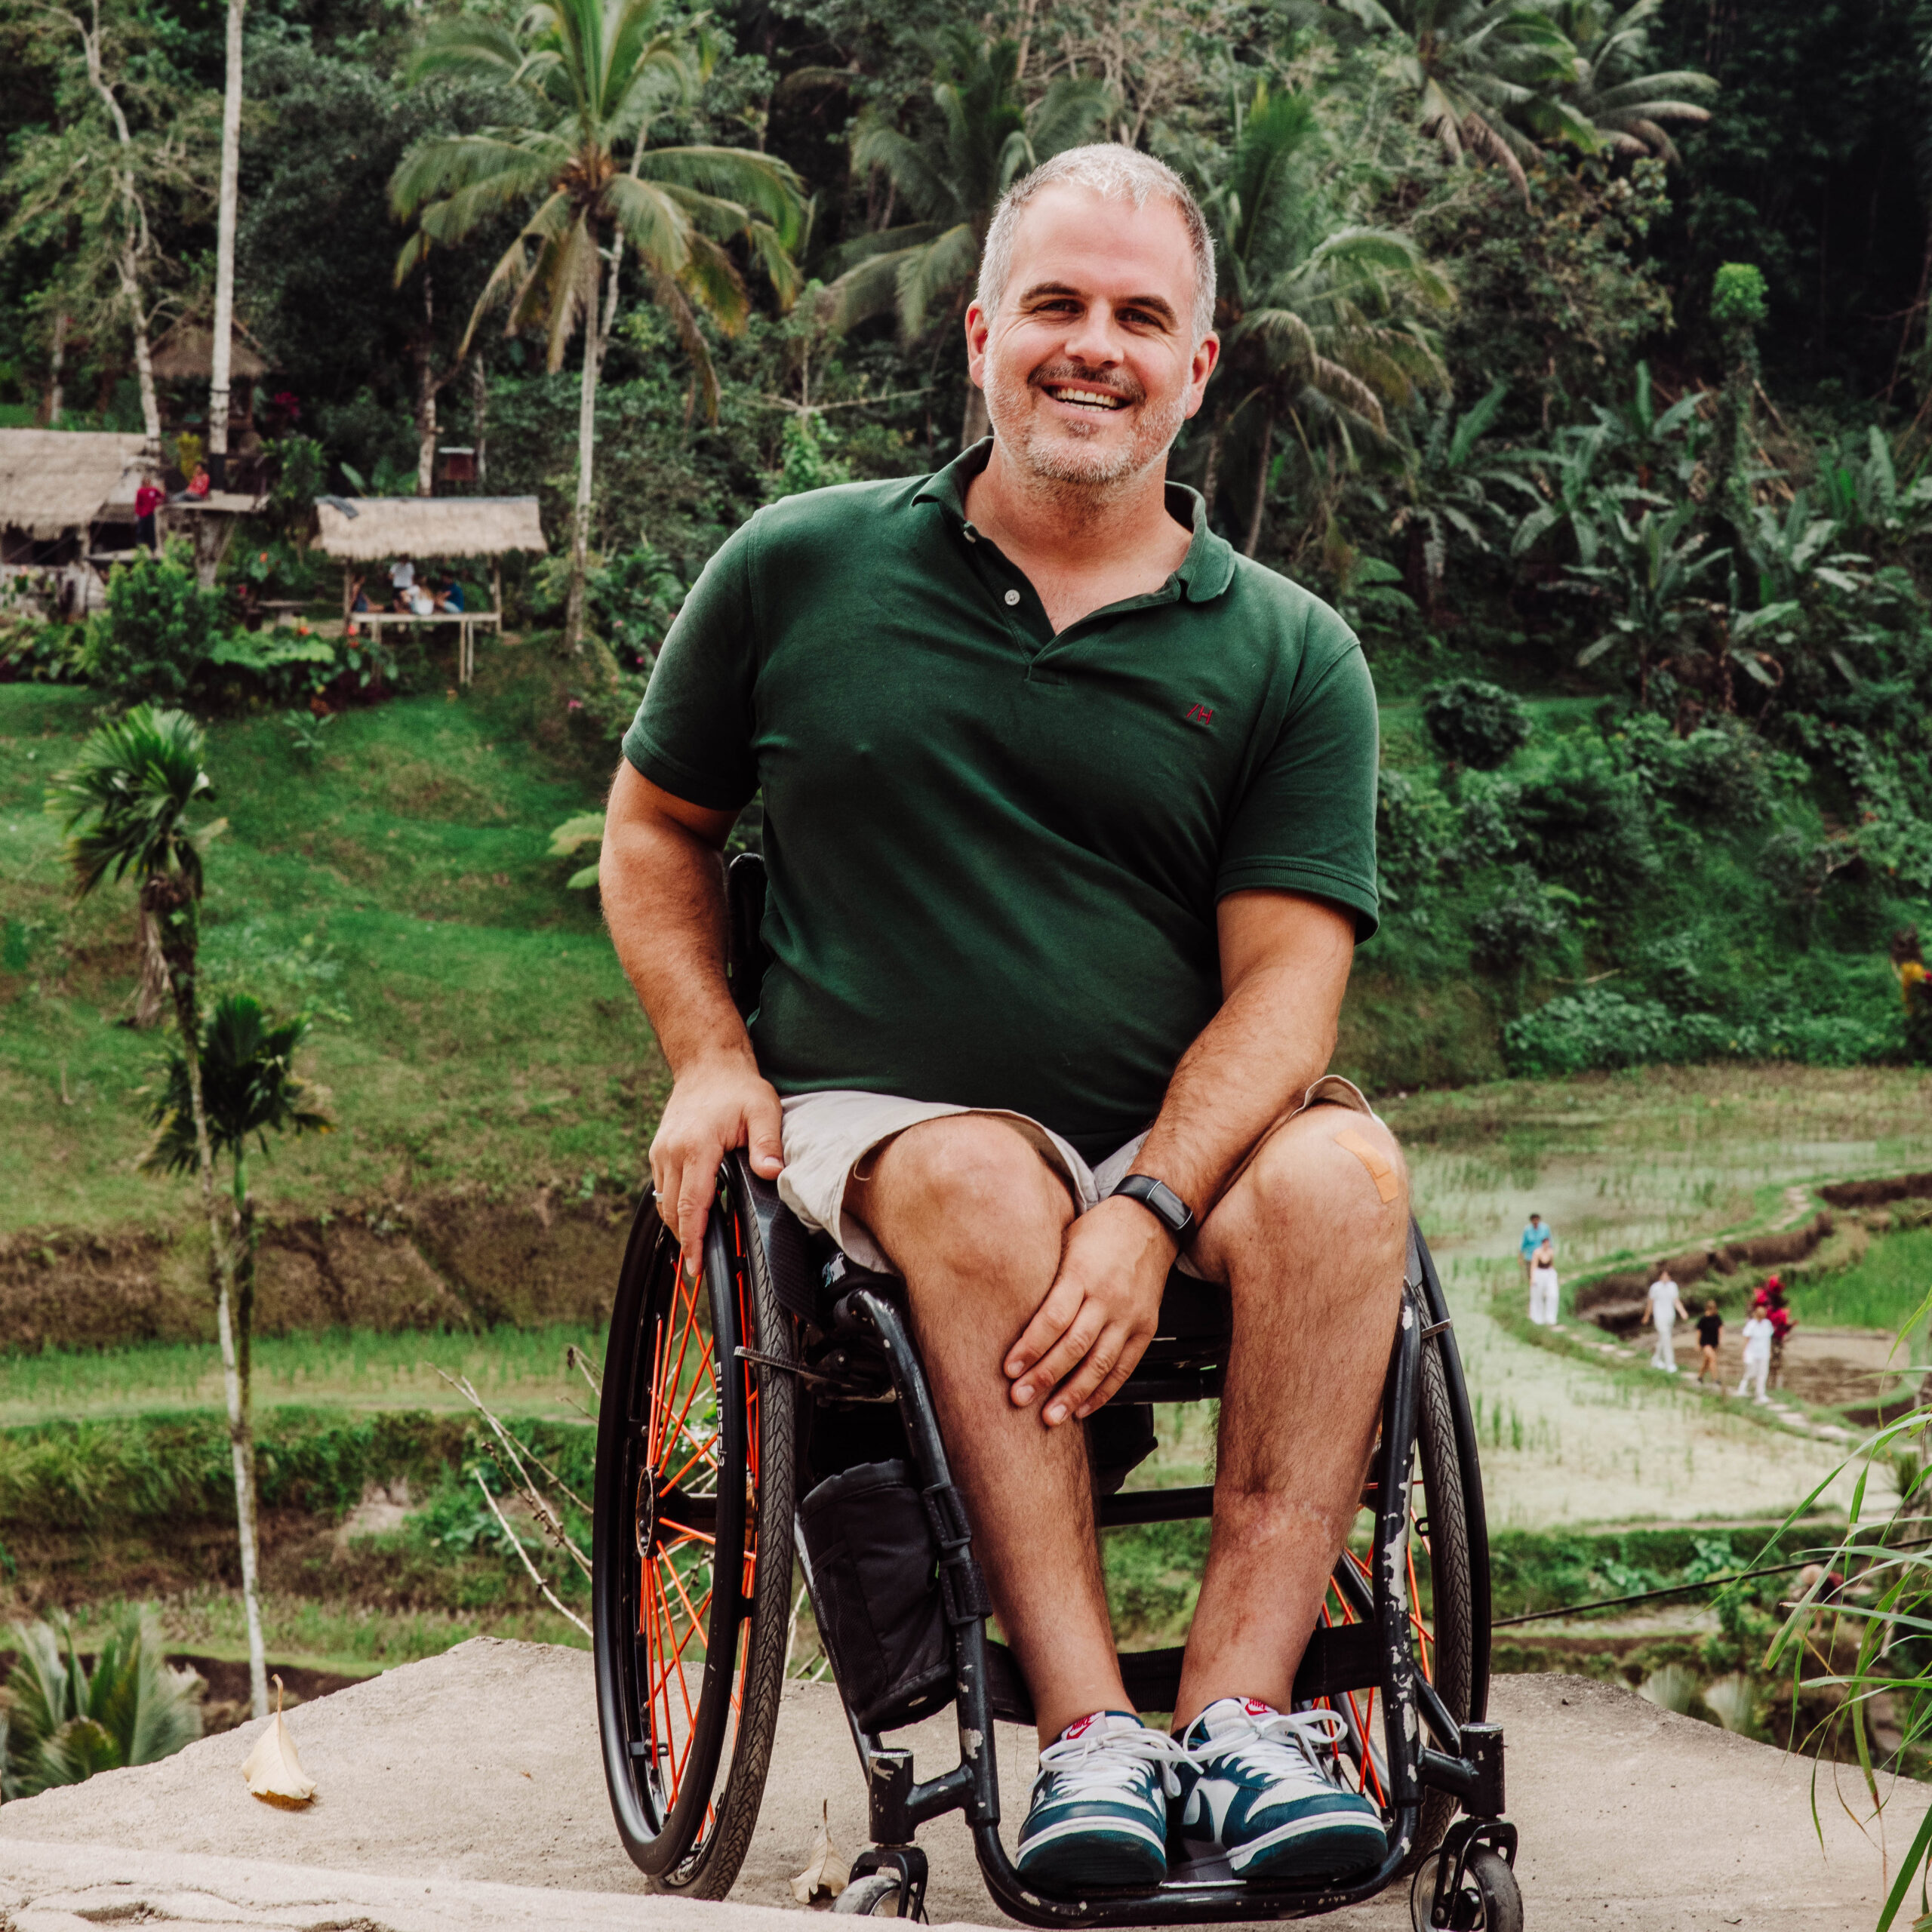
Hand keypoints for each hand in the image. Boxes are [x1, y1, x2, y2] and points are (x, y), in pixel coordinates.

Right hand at [649, 1053, 783, 1264]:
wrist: (707, 1064)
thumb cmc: (736, 1087)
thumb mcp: (763, 1109)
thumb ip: (767, 1143)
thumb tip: (772, 1173)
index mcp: (696, 1146)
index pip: (692, 1204)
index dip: (693, 1239)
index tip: (696, 1265)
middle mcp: (672, 1151)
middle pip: (673, 1210)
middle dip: (685, 1241)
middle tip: (699, 1267)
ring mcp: (661, 1152)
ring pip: (664, 1202)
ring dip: (678, 1225)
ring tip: (696, 1247)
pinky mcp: (659, 1151)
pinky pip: (662, 1189)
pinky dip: (674, 1206)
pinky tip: (690, 1216)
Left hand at [1004, 1196, 1172, 1426]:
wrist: (1150, 1222)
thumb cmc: (1098, 1231)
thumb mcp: (1065, 1242)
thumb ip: (1044, 1278)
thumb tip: (1006, 1309)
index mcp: (1082, 1273)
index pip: (1053, 1318)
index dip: (1030, 1347)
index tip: (1009, 1369)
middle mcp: (1108, 1297)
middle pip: (1074, 1345)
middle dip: (1045, 1376)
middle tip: (1020, 1398)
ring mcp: (1129, 1315)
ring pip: (1100, 1363)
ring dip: (1073, 1393)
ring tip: (1051, 1416)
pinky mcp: (1145, 1328)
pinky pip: (1124, 1367)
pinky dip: (1103, 1391)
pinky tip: (1084, 1408)